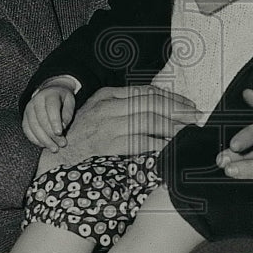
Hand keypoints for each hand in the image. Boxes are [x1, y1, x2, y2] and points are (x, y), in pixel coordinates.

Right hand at [22, 80, 76, 152]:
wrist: (49, 91)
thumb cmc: (62, 99)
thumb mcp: (70, 101)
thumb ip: (68, 112)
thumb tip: (63, 126)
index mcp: (49, 95)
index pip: (51, 108)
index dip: (55, 121)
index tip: (59, 133)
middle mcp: (36, 101)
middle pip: (41, 119)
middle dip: (51, 134)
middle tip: (61, 144)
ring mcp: (28, 108)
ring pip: (33, 126)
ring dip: (43, 140)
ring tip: (54, 148)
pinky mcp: (25, 116)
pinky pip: (27, 130)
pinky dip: (34, 139)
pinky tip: (43, 145)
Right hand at [34, 85, 198, 172]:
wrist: (56, 160)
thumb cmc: (81, 140)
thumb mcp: (98, 115)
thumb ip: (121, 109)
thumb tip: (155, 110)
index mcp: (106, 96)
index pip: (146, 92)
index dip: (171, 98)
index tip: (188, 105)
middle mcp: (107, 107)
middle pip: (151, 103)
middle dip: (177, 110)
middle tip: (196, 119)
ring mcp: (106, 125)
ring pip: (149, 120)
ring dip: (172, 127)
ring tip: (187, 133)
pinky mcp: (107, 144)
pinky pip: (140, 141)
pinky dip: (159, 144)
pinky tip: (170, 147)